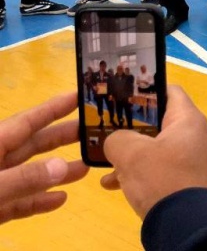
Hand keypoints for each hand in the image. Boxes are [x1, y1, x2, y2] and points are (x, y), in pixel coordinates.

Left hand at [0, 92, 89, 224]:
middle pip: (33, 145)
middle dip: (63, 138)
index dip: (53, 108)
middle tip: (95, 131)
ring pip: (29, 175)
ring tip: (87, 168)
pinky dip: (39, 200)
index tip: (80, 95)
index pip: (27, 122)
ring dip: (57, 172)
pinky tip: (60, 199)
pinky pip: (19, 202)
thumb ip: (23, 179)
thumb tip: (63, 167)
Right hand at [101, 86, 206, 219]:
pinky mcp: (182, 179)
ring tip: (104, 158)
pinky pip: (156, 168)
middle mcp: (193, 134)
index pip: (169, 91)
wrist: (183, 223)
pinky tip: (111, 184)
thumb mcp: (131, 153)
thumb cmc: (161, 178)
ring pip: (154, 147)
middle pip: (158, 120)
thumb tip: (115, 141)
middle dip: (130, 126)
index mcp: (188, 119)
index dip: (145, 89)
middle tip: (106, 127)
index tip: (122, 95)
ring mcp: (189, 158)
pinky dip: (136, 172)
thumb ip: (117, 138)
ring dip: (129, 153)